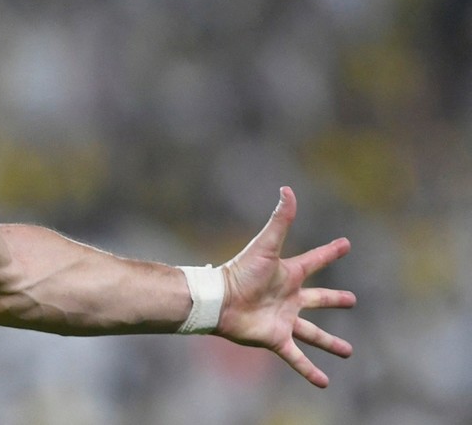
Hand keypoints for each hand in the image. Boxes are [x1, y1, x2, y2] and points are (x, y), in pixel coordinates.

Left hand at [216, 187, 355, 387]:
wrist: (219, 300)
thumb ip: (279, 220)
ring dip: (330, 343)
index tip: (345, 245)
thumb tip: (288, 189)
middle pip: (318, 299)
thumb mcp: (265, 246)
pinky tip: (324, 382)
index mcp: (288, 275)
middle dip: (335, 299)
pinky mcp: (276, 339)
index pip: (315, 261)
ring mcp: (284, 320)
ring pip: (313, 334)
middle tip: (352, 300)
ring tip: (348, 352)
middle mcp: (289, 298)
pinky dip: (309, 370)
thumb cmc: (240, 271)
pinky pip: (296, 357)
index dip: (330, 253)